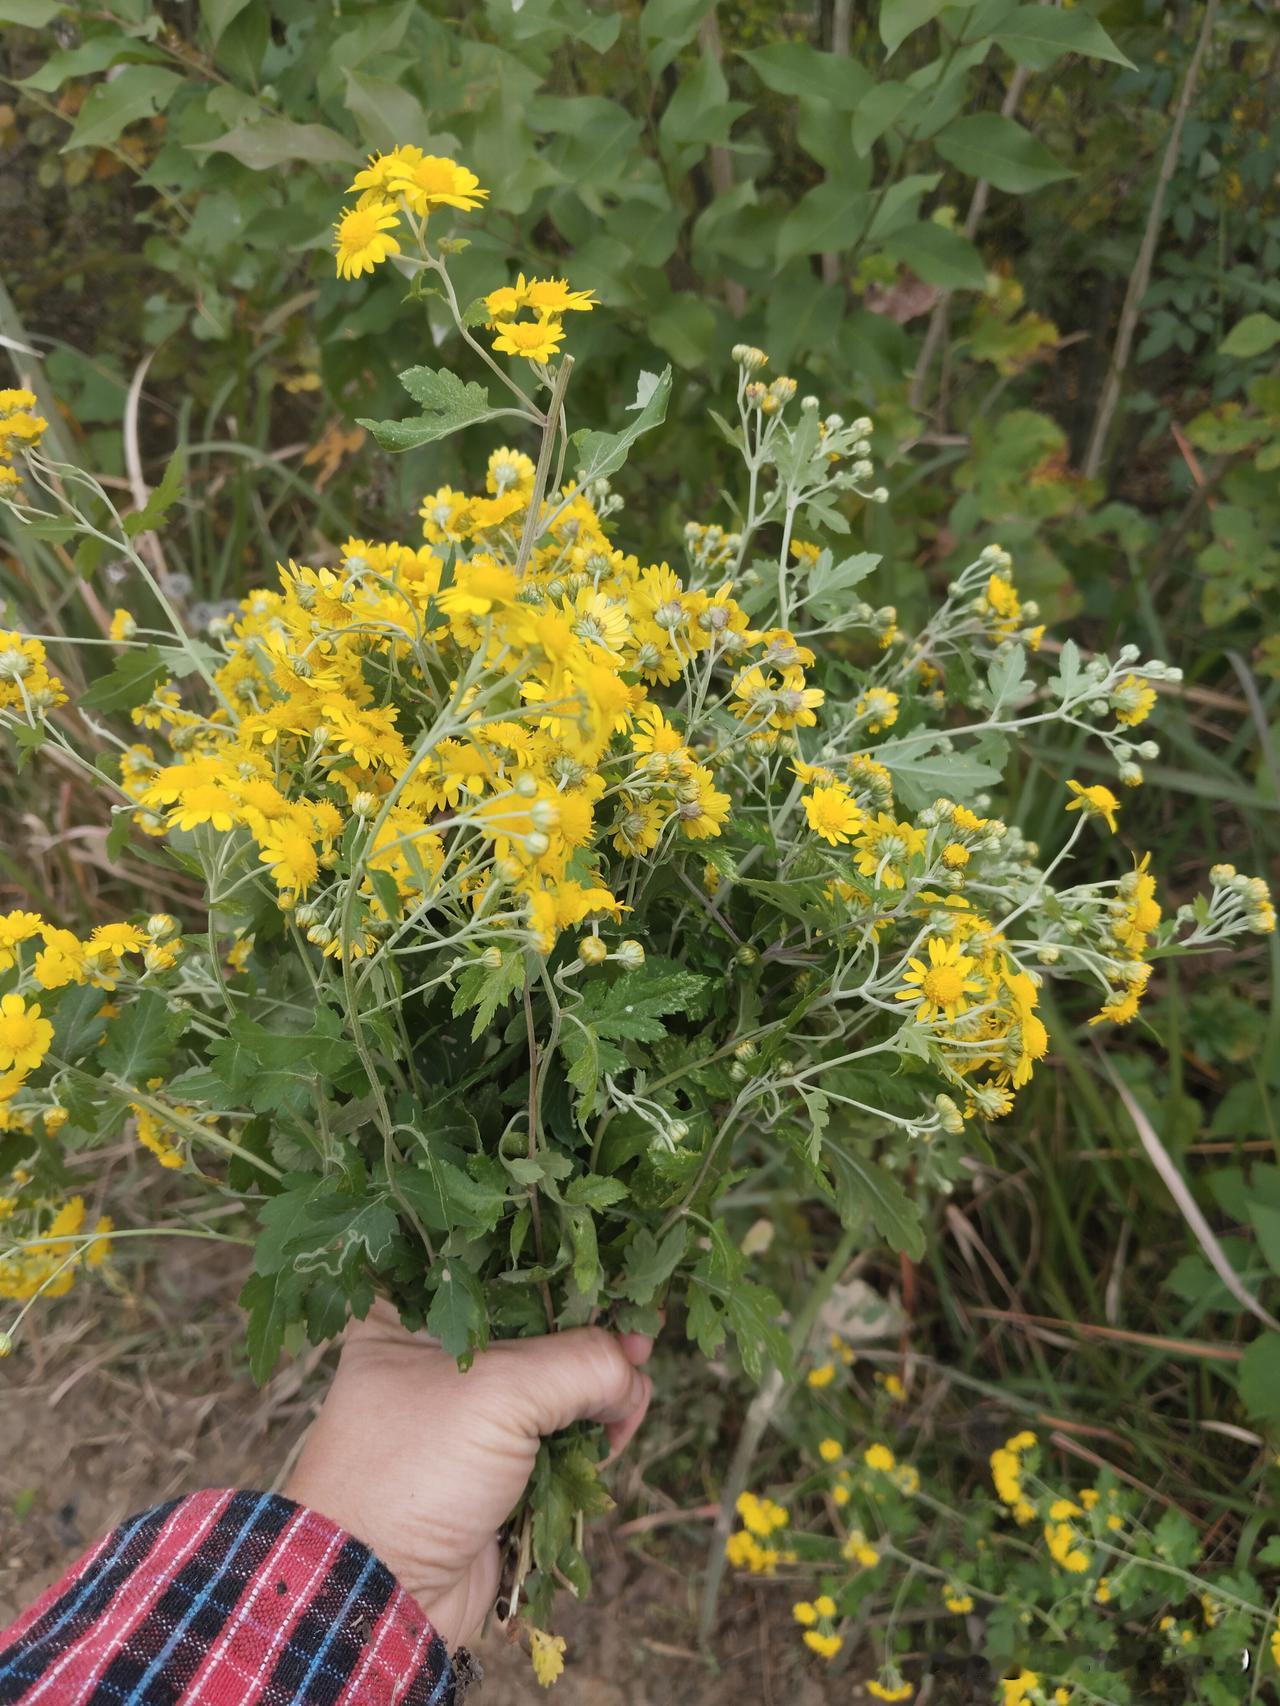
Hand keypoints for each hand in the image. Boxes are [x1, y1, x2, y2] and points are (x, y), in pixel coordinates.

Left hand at [283, 1300, 652, 1649]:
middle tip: (640, 1340)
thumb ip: (581, 1363)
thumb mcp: (499, 1393)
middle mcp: (437, 1355)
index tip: (617, 1280)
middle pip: (538, 1326)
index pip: (502, 1269)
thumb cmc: (413, 1471)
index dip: (564, 1274)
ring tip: (628, 1401)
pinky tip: (616, 1432)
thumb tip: (634, 1369)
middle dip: (593, 1335)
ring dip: (600, 1389)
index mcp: (411, 1315)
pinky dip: (592, 1435)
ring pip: (555, 1381)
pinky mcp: (494, 1464)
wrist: (380, 1597)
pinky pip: (558, 1433)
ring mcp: (467, 1413)